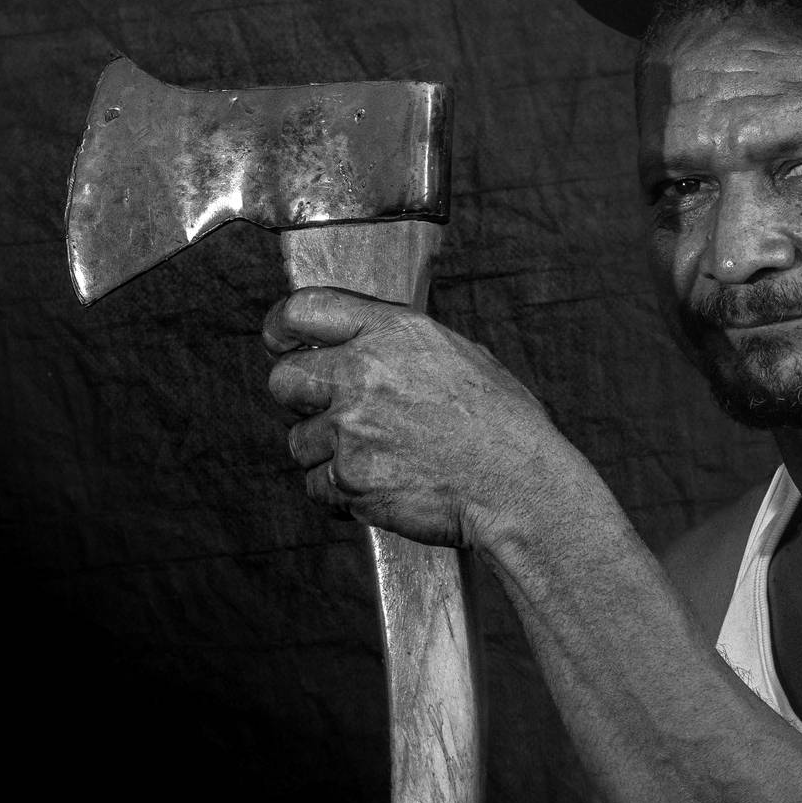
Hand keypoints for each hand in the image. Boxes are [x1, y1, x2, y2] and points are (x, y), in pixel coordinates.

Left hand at [263, 286, 570, 547]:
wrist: (519, 486)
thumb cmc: (505, 426)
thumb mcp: (463, 356)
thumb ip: (405, 346)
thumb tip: (372, 345)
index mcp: (394, 332)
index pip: (304, 310)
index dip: (283, 327)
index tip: (282, 341)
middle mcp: (364, 374)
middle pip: (283, 379)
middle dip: (300, 398)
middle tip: (331, 412)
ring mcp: (352, 428)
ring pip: (300, 441)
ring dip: (328, 453)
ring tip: (378, 458)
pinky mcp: (350, 479)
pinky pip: (317, 486)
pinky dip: (340, 493)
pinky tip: (380, 487)